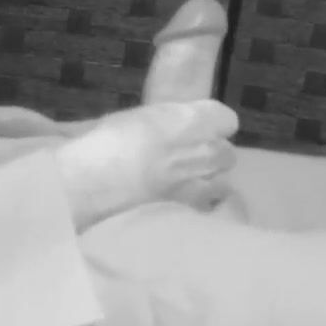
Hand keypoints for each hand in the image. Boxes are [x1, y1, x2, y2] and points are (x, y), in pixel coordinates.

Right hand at [53, 99, 238, 229]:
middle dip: (212, 155)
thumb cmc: (111, 139)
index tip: (194, 129)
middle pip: (226, 153)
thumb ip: (163, 121)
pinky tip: (177, 204)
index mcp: (195, 119)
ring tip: (184, 184)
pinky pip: (205, 205)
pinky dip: (196, 205)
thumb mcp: (137, 117)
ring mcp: (204, 182)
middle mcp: (208, 149)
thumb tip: (161, 125)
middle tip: (186, 158)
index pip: (226, 119)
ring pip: (221, 182)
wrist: (99, 180)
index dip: (211, 125)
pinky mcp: (191, 209)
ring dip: (208, 181)